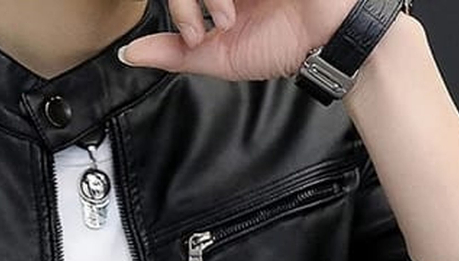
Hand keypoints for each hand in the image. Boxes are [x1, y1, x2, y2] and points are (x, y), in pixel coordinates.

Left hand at [118, 0, 356, 79]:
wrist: (329, 38)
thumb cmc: (282, 45)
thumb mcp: (219, 56)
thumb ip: (173, 54)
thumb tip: (128, 55)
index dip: (178, 5)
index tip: (193, 36)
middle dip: (186, 0)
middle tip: (205, 29)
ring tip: (227, 19)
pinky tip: (238, 6)